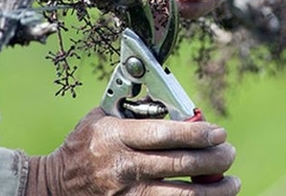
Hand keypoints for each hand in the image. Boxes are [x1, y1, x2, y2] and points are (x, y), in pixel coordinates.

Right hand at [26, 108, 239, 195]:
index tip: (219, 132)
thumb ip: (134, 107)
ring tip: (232, 182)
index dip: (198, 133)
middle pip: (179, 164)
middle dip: (213, 159)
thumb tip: (173, 99)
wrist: (53, 187)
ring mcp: (126, 195)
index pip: (165, 134)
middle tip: (229, 153)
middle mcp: (123, 167)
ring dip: (214, 190)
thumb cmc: (83, 146)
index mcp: (117, 137)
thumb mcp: (101, 117)